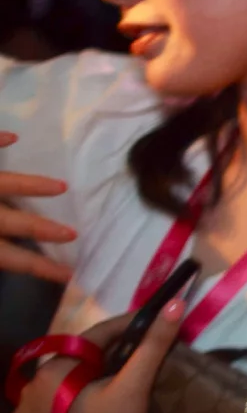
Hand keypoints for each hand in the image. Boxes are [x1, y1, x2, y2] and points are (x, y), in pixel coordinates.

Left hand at [0, 132, 76, 282]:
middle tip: (73, 234)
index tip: (70, 275)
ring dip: (33, 185)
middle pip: (19, 222)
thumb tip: (4, 258)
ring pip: (6, 183)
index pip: (15, 258)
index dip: (42, 267)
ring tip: (60, 187)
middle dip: (46, 229)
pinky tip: (13, 137)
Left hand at [55, 301, 185, 412]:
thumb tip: (175, 303)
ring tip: (116, 384)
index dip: (125, 326)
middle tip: (138, 356)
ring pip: (62, 384)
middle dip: (106, 355)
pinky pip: (51, 409)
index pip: (93, 336)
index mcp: (52, 370)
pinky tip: (91, 411)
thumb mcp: (134, 385)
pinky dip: (72, 403)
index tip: (152, 323)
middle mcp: (29, 389)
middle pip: (76, 360)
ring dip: (87, 379)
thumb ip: (153, 343)